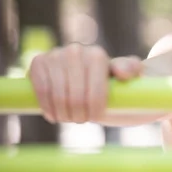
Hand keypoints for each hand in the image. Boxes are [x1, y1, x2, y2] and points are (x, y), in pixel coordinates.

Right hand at [28, 43, 142, 123]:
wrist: (90, 75)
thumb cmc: (113, 79)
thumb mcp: (129, 75)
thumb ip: (132, 69)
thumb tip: (122, 73)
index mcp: (97, 55)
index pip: (95, 92)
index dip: (95, 110)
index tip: (96, 116)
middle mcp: (76, 50)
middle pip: (75, 96)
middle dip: (79, 114)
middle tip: (82, 120)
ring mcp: (56, 55)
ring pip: (57, 95)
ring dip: (63, 114)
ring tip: (70, 119)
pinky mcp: (39, 62)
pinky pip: (40, 91)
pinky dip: (47, 107)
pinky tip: (54, 115)